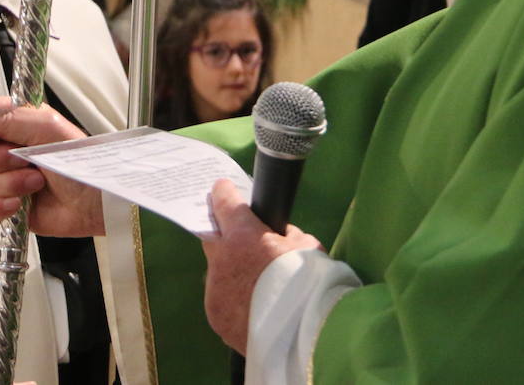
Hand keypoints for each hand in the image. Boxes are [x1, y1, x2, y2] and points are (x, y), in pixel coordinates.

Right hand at [0, 97, 104, 236]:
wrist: (96, 202)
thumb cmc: (81, 161)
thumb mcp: (46, 130)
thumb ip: (7, 118)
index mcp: (14, 122)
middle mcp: (5, 148)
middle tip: (24, 161)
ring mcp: (3, 177)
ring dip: (6, 184)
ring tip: (35, 183)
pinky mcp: (5, 204)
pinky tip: (18, 204)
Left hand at [201, 179, 322, 353]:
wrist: (306, 336)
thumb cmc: (311, 285)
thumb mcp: (308, 247)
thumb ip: (287, 236)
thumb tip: (278, 235)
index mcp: (242, 236)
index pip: (225, 204)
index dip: (224, 194)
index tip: (222, 189)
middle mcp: (221, 260)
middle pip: (213, 237)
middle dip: (223, 233)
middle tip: (235, 234)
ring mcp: (215, 290)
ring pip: (217, 271)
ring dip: (230, 271)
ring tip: (253, 282)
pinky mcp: (215, 315)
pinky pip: (220, 298)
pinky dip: (232, 298)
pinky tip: (250, 306)